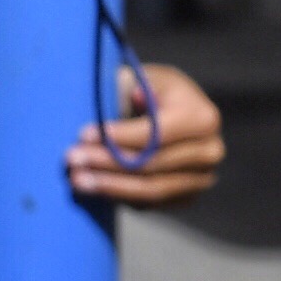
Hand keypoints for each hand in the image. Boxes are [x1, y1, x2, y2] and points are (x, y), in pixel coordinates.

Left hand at [66, 60, 225, 205]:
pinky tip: (92, 188)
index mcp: (204, 118)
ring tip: (76, 179)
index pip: (158, 133)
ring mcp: (201, 179)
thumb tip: (136, 95)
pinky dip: (118, 196)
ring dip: (108, 186)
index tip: (83, 134)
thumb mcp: (145, 77)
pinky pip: (148, 204)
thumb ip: (137, 83)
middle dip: (107, 163)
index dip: (120, 137)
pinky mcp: (185, 198)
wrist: (171, 114)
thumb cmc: (150, 90)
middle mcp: (209, 151)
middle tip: (71, 159)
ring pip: (150, 191)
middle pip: (152, 165)